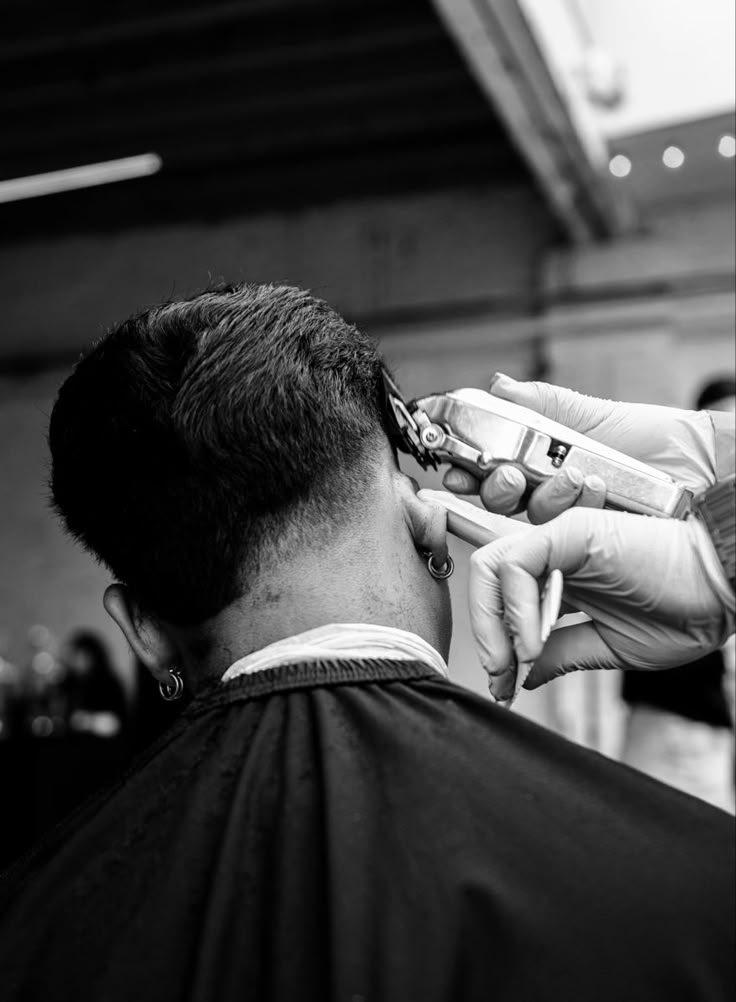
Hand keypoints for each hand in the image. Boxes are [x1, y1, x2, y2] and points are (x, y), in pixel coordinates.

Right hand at [443, 375, 718, 522]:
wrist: (702, 472)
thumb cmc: (655, 441)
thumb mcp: (593, 414)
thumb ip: (542, 403)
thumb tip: (498, 384)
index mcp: (540, 459)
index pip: (488, 468)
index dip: (467, 469)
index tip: (455, 466)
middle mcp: (548, 492)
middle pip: (498, 499)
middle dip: (496, 485)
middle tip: (510, 474)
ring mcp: (568, 521)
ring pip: (527, 520)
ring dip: (543, 497)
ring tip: (573, 476)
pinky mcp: (586, 545)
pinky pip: (561, 539)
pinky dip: (572, 513)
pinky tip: (592, 492)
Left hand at [468, 506, 734, 701]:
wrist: (725, 592)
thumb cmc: (682, 613)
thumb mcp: (608, 647)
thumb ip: (560, 654)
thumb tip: (522, 676)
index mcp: (559, 582)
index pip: (502, 602)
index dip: (492, 641)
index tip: (502, 685)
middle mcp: (552, 557)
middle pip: (485, 583)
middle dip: (483, 634)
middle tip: (499, 676)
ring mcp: (557, 540)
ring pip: (489, 568)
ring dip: (492, 622)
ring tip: (517, 660)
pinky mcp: (568, 531)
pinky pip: (517, 564)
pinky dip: (517, 607)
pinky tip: (535, 640)